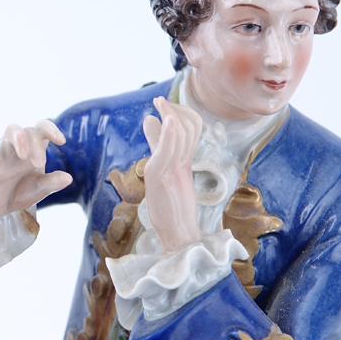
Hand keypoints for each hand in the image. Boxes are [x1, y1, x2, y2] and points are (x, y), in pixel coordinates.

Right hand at [0, 120, 72, 220]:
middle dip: (37, 145)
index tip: (62, 141)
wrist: (1, 206)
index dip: (51, 129)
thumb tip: (68, 179)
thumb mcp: (40, 189)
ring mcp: (5, 149)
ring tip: (25, 156)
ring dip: (21, 139)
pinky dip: (4, 150)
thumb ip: (52, 183)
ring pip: (12, 130)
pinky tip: (11, 160)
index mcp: (35, 148)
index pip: (42, 128)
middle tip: (40, 164)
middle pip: (30, 131)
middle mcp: (20, 145)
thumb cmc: (21, 192)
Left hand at [142, 98, 201, 252]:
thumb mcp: (160, 173)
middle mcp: (183, 164)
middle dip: (174, 110)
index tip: (164, 106)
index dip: (180, 114)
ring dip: (169, 114)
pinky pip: (169, 151)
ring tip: (157, 102)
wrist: (179, 238)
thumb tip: (150, 121)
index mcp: (184, 165)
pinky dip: (167, 132)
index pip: (191, 130)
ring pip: (180, 135)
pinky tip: (163, 119)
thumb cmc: (169, 211)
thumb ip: (157, 148)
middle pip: (188, 127)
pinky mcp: (165, 178)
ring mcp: (176, 170)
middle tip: (159, 101)